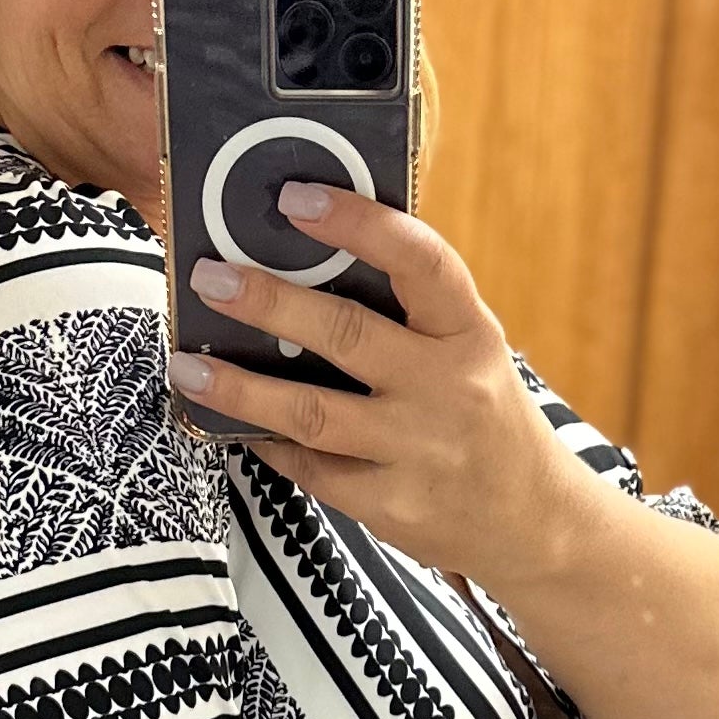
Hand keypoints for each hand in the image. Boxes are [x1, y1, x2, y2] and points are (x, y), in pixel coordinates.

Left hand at [169, 183, 568, 592]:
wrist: (531, 521)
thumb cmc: (481, 416)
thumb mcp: (467, 351)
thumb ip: (408, 313)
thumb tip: (304, 262)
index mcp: (469, 332)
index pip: (419, 261)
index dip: (358, 223)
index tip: (296, 197)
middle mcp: (447, 388)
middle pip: (346, 335)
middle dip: (269, 302)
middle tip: (209, 278)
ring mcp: (418, 451)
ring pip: (311, 412)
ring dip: (239, 386)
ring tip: (187, 361)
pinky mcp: (390, 505)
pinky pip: (312, 467)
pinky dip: (267, 441)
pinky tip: (232, 420)